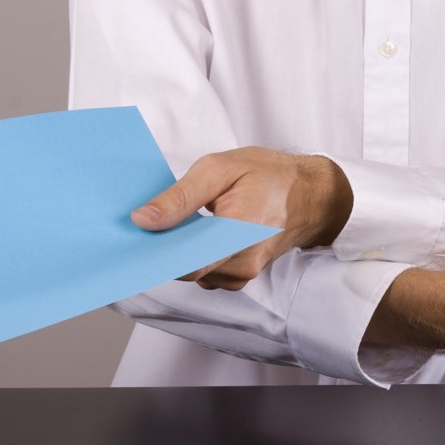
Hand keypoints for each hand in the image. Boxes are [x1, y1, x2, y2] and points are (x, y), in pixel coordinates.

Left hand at [131, 147, 352, 289]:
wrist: (314, 195)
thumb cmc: (271, 176)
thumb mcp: (221, 169)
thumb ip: (180, 197)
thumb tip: (143, 220)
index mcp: (237, 234)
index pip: (183, 263)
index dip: (152, 254)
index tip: (131, 239)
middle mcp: (242, 263)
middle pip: (184, 270)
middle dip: (162, 248)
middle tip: (146, 222)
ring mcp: (243, 274)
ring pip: (193, 273)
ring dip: (179, 251)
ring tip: (179, 221)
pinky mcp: (241, 275)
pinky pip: (206, 273)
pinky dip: (194, 255)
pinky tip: (195, 232)